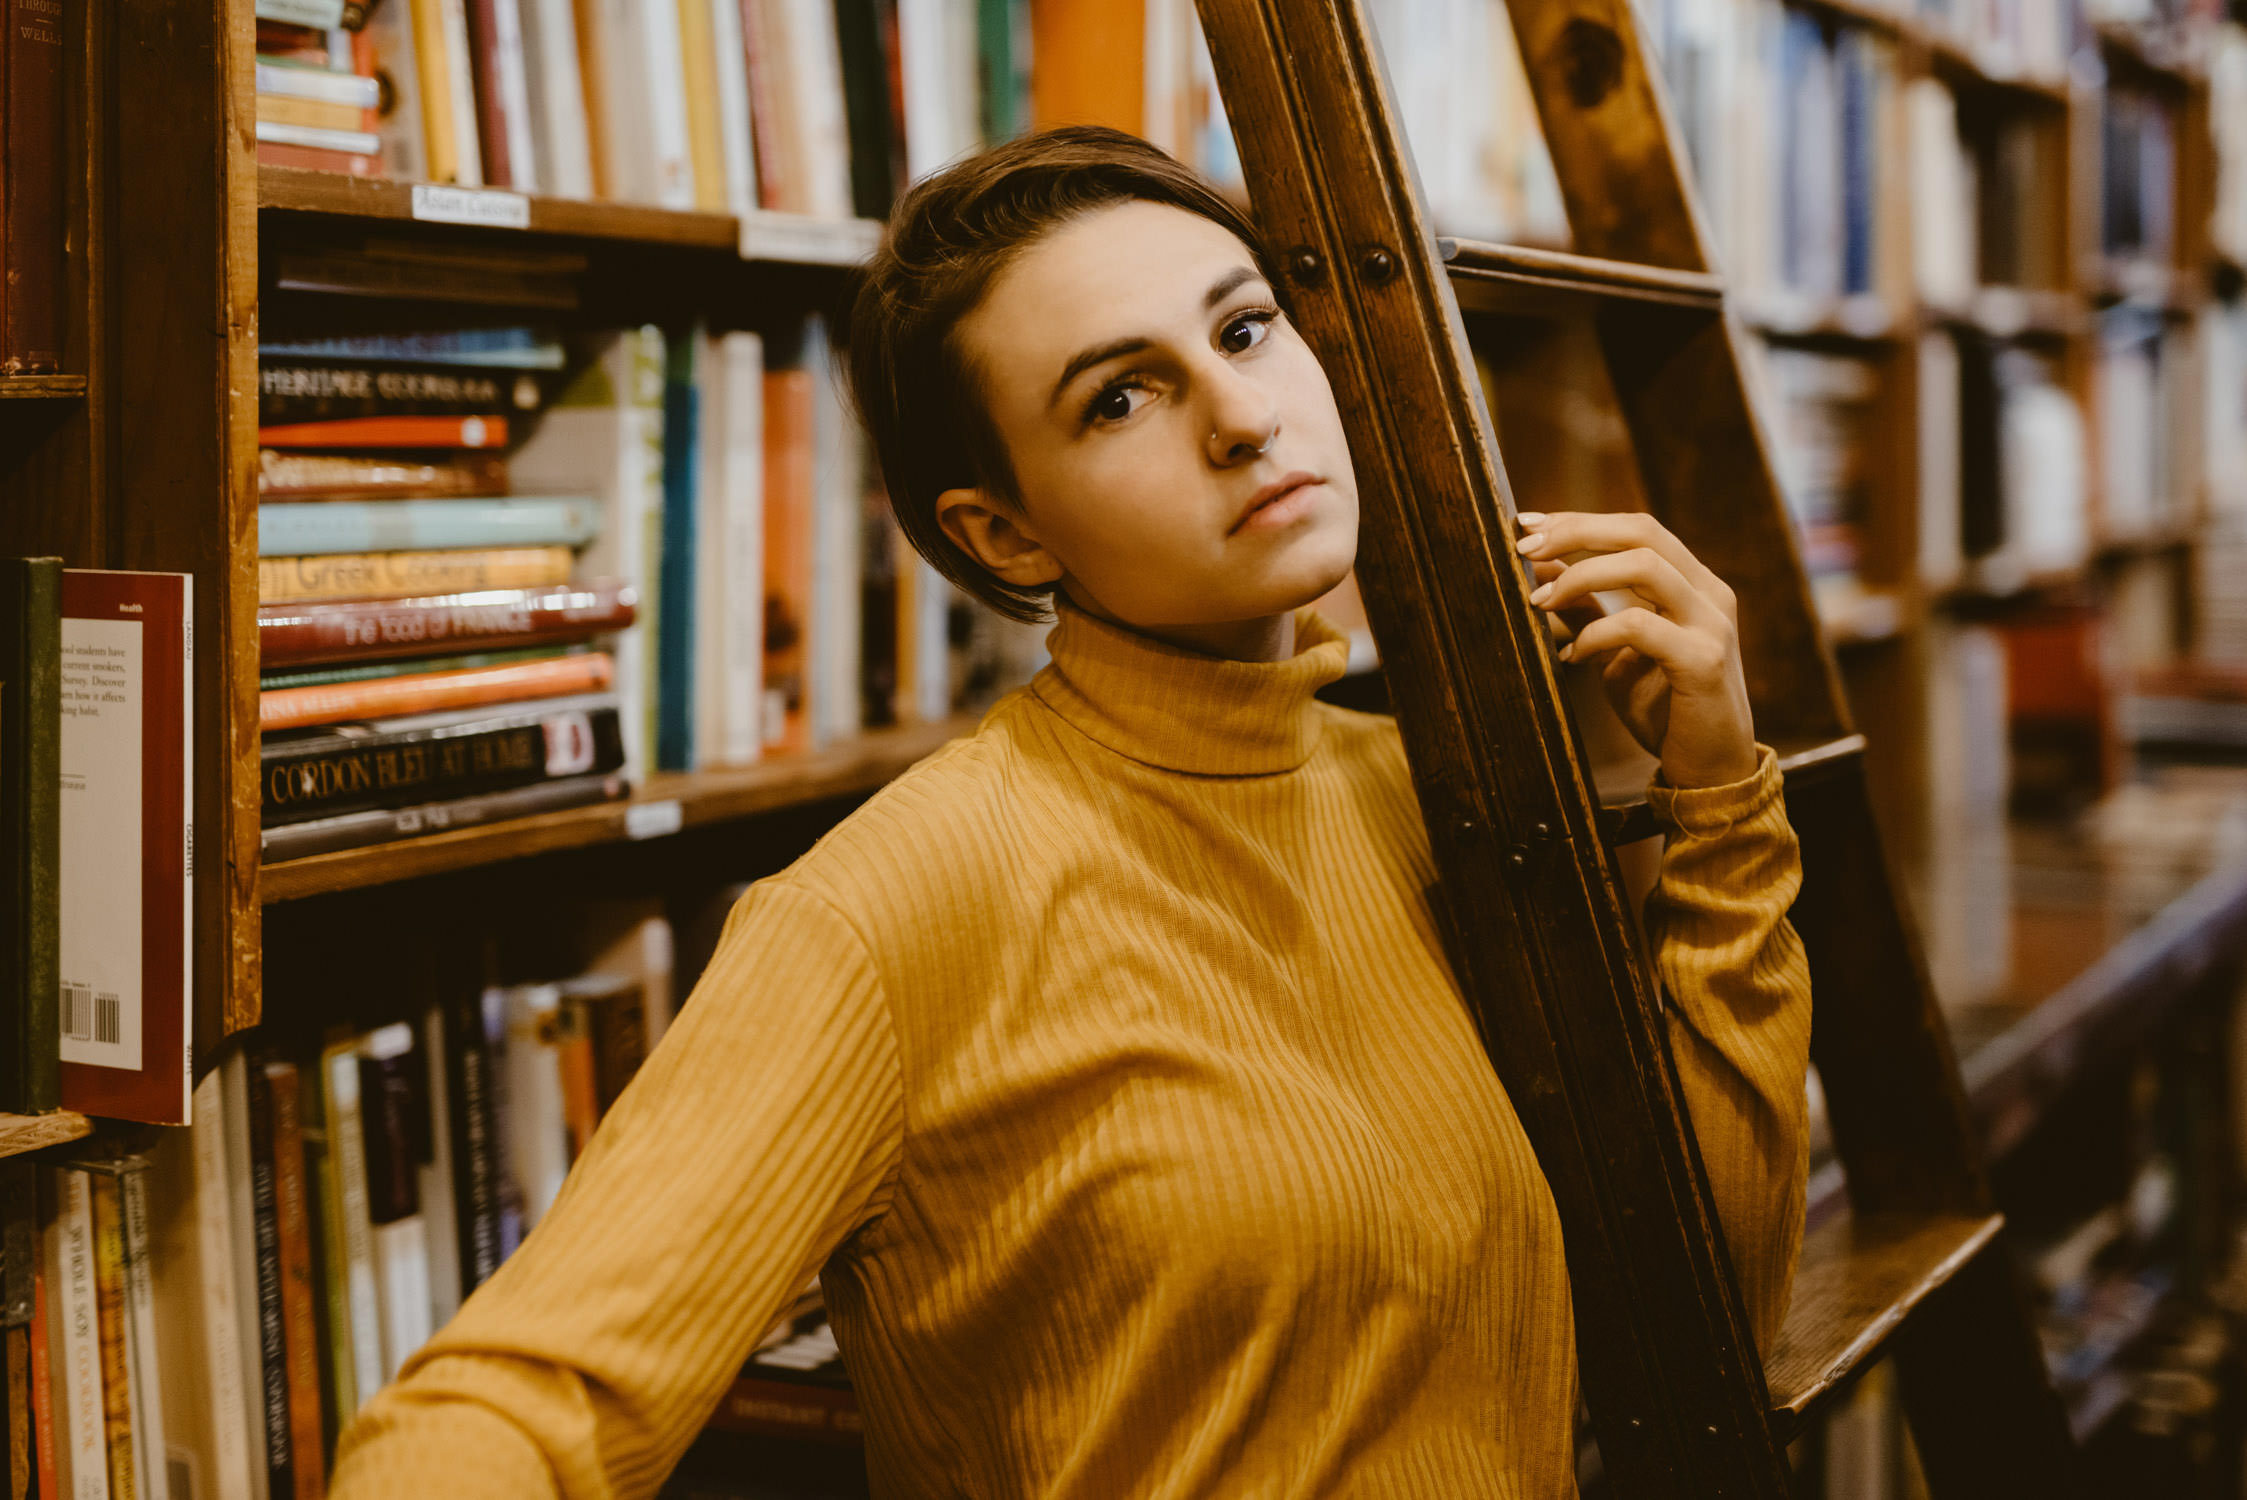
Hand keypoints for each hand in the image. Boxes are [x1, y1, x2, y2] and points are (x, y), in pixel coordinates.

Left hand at [1515, 510, 1758, 790]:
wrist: (1711, 772)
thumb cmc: (1665, 711)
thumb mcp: (1617, 651)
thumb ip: (1589, 609)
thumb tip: (1539, 569)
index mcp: (1692, 584)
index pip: (1636, 529)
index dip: (1580, 520)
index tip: (1527, 524)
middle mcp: (1708, 594)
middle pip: (1641, 531)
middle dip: (1576, 531)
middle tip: (1523, 546)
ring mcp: (1711, 624)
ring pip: (1644, 565)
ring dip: (1580, 576)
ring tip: (1538, 601)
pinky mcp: (1703, 661)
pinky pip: (1639, 626)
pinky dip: (1595, 635)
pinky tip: (1572, 657)